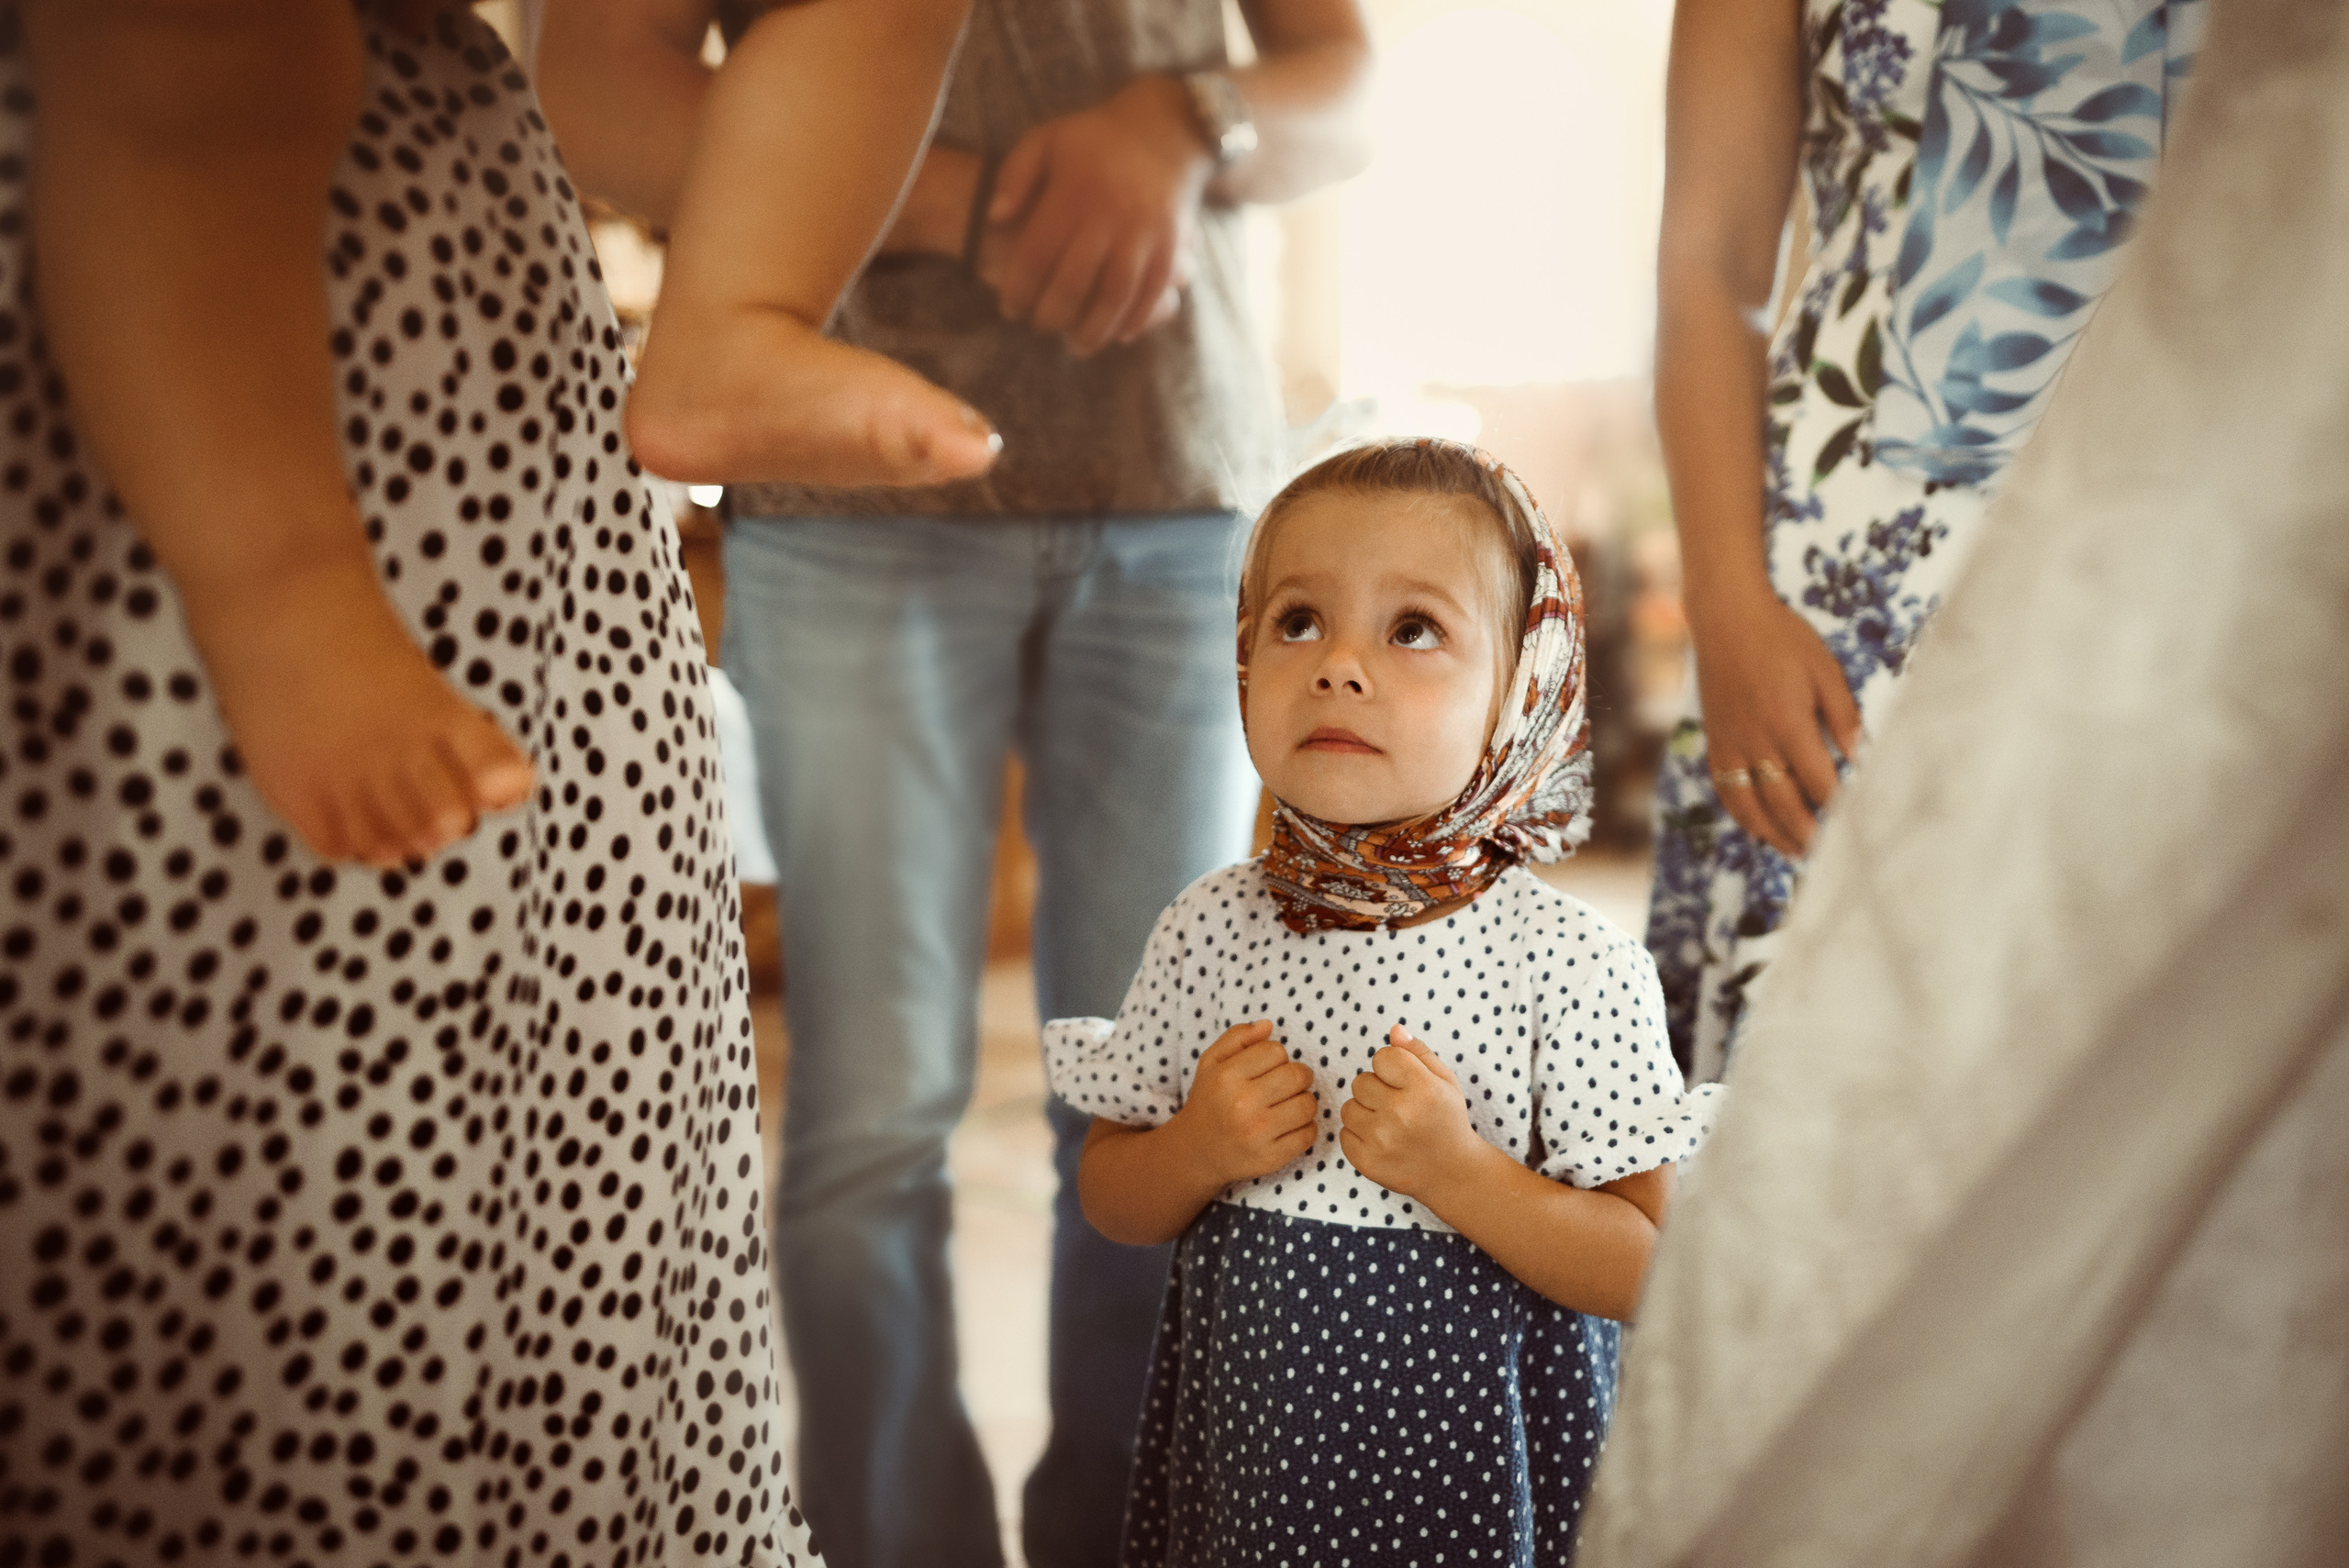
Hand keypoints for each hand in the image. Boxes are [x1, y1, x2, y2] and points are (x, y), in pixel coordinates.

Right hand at [189, 557, 533, 867]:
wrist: (281, 610)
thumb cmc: (361, 654)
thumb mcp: (431, 689)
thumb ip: (476, 748)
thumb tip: (506, 797)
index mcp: (443, 713)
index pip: (506, 780)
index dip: (501, 789)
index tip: (488, 778)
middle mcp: (397, 745)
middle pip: (449, 824)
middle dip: (446, 819)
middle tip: (421, 788)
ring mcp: (345, 770)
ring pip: (396, 846)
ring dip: (398, 834)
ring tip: (380, 795)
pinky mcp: (296, 789)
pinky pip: (342, 847)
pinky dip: (353, 839)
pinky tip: (346, 804)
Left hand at [882, 144, 1190, 343]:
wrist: (1165, 129)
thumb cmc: (1096, 140)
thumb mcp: (1048, 140)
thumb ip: (1016, 176)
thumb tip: (995, 219)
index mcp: (1073, 193)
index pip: (1037, 256)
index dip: (1019, 290)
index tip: (1010, 310)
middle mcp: (1108, 216)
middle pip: (1072, 283)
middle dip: (1051, 316)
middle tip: (1040, 327)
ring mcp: (1144, 234)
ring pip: (1114, 296)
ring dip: (1093, 330)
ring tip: (1076, 346)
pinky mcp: (1171, 246)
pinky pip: (1152, 294)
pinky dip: (1134, 321)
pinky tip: (1118, 335)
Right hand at [1174, 1020, 1319, 1184]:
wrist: (1196, 1152)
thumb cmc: (1209, 1101)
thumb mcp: (1211, 1063)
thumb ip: (1237, 1037)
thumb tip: (1268, 1025)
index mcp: (1227, 1077)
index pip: (1277, 1051)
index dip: (1277, 1058)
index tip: (1268, 1069)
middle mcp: (1242, 1105)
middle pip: (1298, 1076)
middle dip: (1297, 1077)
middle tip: (1285, 1086)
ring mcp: (1258, 1134)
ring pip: (1308, 1105)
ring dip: (1303, 1102)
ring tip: (1287, 1105)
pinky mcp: (1271, 1158)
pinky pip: (1309, 1134)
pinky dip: (1304, 1128)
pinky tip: (1287, 1127)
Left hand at [1338, 1026, 1485, 1200]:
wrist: (1453, 1173)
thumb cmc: (1447, 1120)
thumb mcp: (1445, 1081)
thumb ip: (1418, 1053)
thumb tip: (1394, 1030)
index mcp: (1423, 1089)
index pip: (1382, 1057)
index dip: (1391, 1068)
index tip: (1406, 1083)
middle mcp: (1400, 1113)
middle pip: (1360, 1081)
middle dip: (1377, 1090)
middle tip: (1400, 1107)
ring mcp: (1381, 1140)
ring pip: (1348, 1107)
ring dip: (1365, 1112)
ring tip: (1390, 1124)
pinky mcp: (1366, 1161)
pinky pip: (1344, 1133)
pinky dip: (1359, 1136)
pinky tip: (1382, 1141)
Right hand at [1686, 588, 1862, 856]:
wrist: (1725, 618)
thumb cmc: (1782, 638)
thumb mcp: (1825, 668)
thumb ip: (1843, 715)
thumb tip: (1860, 757)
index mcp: (1788, 722)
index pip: (1818, 780)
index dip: (1838, 808)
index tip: (1857, 827)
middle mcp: (1756, 740)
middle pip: (1783, 802)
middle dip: (1807, 832)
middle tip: (1830, 856)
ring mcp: (1731, 744)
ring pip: (1750, 804)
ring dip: (1773, 833)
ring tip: (1796, 851)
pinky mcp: (1715, 741)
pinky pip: (1725, 788)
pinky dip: (1742, 813)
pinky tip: (1759, 825)